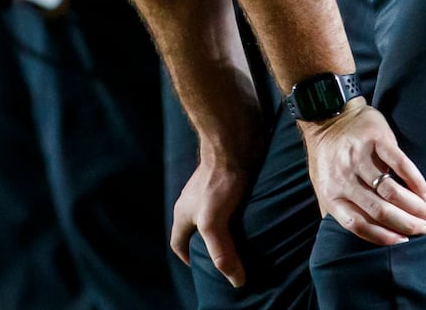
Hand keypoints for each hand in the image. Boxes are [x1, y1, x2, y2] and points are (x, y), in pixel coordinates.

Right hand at [171, 146, 258, 288]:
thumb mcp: (214, 222)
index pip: (177, 243)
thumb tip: (236, 281)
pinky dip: (234, 215)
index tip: (200, 268)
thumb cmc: (217, 180)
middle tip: (223, 258)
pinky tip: (248, 219)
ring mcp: (207, 190)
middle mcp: (191, 202)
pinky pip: (225, 203)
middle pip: (193, 230)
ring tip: (238, 241)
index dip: (187, 258)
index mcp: (182, 213)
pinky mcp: (224, 181)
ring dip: (222, 229)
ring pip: (211, 216)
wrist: (231, 143)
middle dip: (205, 246)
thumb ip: (222, 252)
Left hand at [298, 99, 425, 244]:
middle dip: (407, 224)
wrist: (327, 115)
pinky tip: (425, 193)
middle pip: (379, 210)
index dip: (383, 236)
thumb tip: (358, 235)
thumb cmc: (328, 155)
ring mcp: (359, 157)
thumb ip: (337, 209)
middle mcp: (344, 178)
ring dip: (415, 206)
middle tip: (425, 229)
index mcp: (331, 193)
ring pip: (391, 191)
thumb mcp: (323, 184)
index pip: (358, 224)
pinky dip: (416, 181)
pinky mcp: (375, 139)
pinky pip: (400, 164)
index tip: (404, 241)